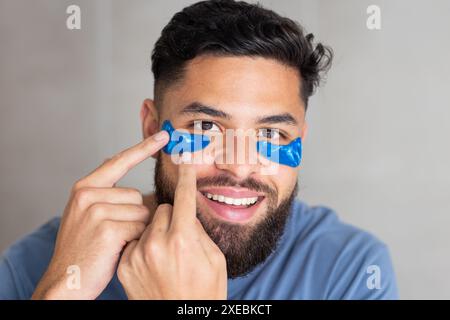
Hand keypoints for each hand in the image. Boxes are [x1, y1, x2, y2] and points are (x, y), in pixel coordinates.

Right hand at [32, 130, 168, 299]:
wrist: (67, 279)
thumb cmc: (85, 248)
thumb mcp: (88, 215)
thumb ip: (108, 196)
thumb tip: (139, 190)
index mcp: (85, 187)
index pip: (120, 161)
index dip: (144, 148)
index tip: (163, 136)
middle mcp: (88, 194)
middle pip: (138, 195)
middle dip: (136, 215)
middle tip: (116, 233)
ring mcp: (96, 210)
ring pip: (142, 211)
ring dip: (137, 228)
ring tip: (115, 242)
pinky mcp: (107, 228)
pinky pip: (141, 227)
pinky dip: (136, 239)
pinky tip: (118, 248)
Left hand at [117, 159, 227, 298]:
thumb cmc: (203, 292)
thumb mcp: (214, 259)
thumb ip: (198, 230)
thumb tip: (187, 212)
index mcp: (183, 240)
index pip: (183, 197)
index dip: (185, 178)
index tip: (184, 162)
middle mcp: (157, 244)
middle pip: (161, 208)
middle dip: (171, 216)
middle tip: (179, 235)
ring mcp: (138, 255)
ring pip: (146, 223)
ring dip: (156, 231)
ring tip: (166, 255)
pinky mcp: (125, 265)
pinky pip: (135, 240)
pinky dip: (143, 245)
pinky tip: (153, 263)